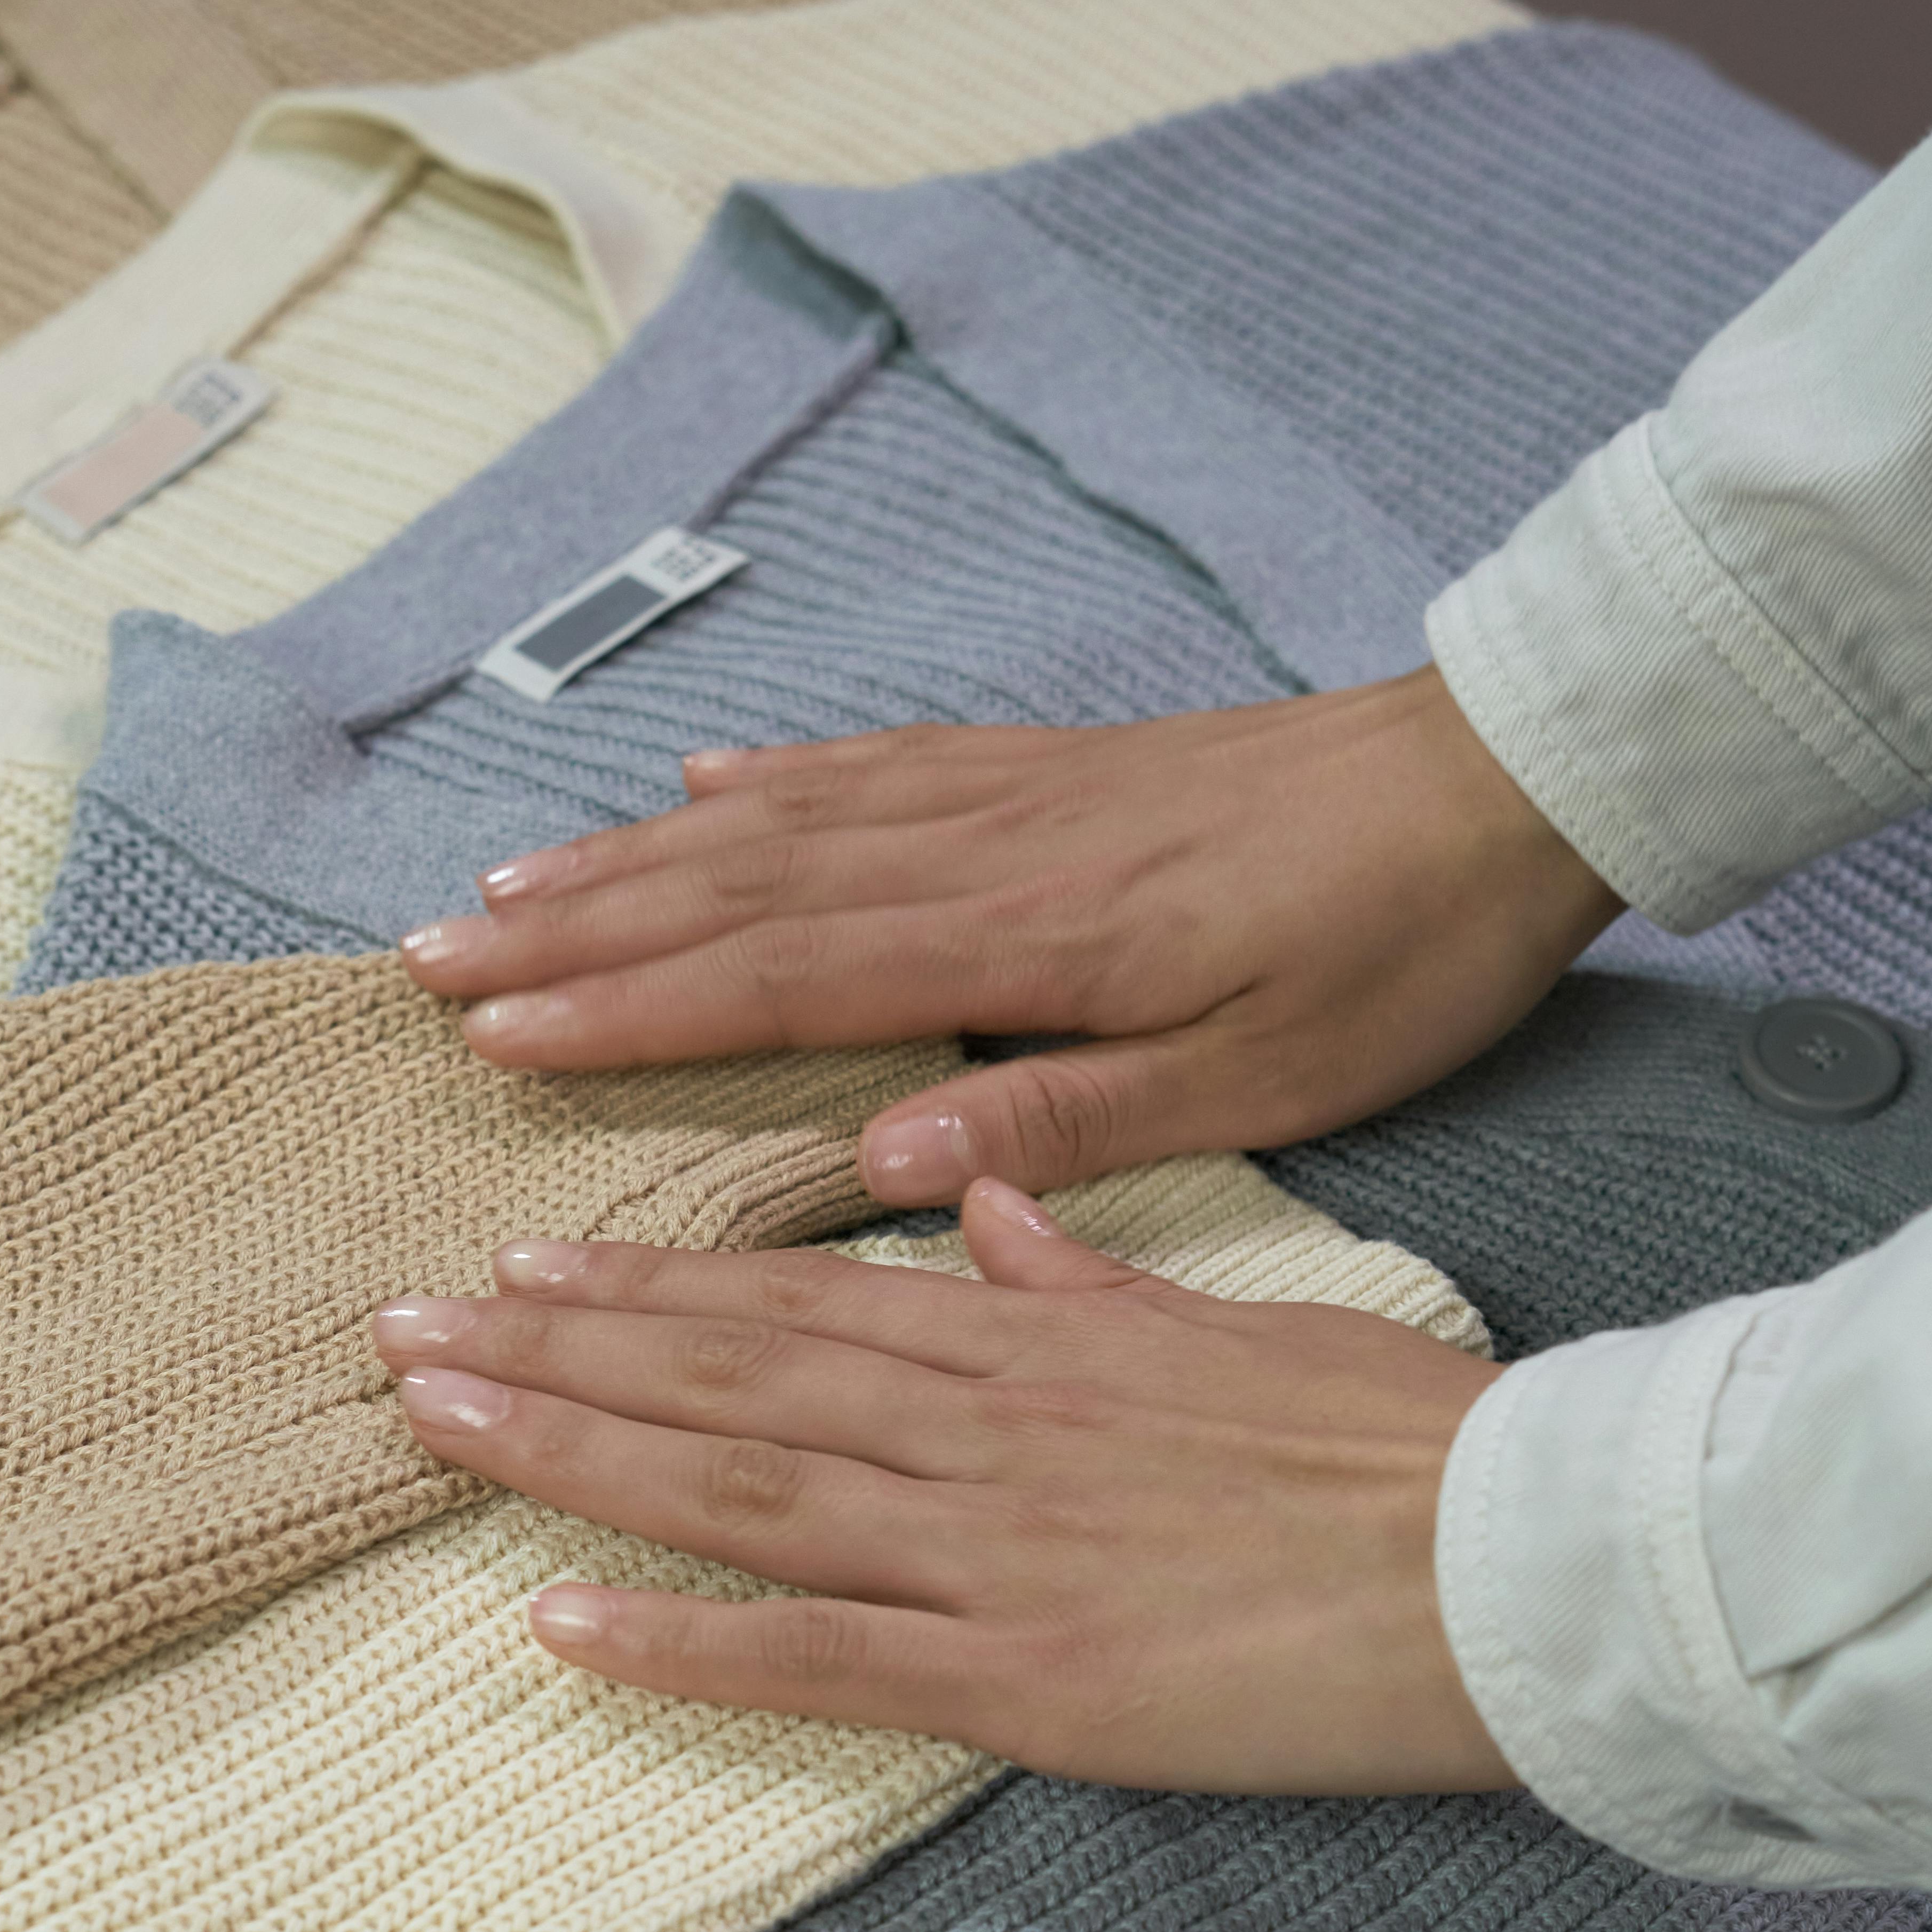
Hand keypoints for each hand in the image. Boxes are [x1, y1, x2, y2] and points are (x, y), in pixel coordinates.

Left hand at [370, 1179, 1514, 1794]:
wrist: (1521, 1552)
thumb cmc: (1401, 1443)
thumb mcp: (1233, 1325)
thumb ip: (1091, 1275)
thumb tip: (988, 1206)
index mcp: (1035, 1345)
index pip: (800, 1300)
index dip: (652, 1283)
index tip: (531, 1258)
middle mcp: (982, 1433)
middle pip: (729, 1384)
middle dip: (558, 1352)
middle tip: (402, 1327)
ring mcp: (992, 1554)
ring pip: (738, 1493)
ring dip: (572, 1456)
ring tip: (433, 1423)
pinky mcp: (1026, 1678)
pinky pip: (820, 1660)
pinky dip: (681, 1645)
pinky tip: (558, 1629)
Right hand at [397, 667, 1615, 1199]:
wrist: (1500, 786)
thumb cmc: (1390, 957)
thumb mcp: (1259, 1082)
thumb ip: (1068, 1123)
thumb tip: (887, 1167)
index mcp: (1029, 943)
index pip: (782, 979)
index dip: (628, 1010)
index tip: (496, 1033)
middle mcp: (988, 851)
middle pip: (739, 889)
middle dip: (576, 930)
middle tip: (431, 961)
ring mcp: (1011, 793)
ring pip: (779, 822)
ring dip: (633, 858)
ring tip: (505, 882)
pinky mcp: (1050, 765)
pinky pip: (872, 765)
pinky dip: (769, 778)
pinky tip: (695, 787)